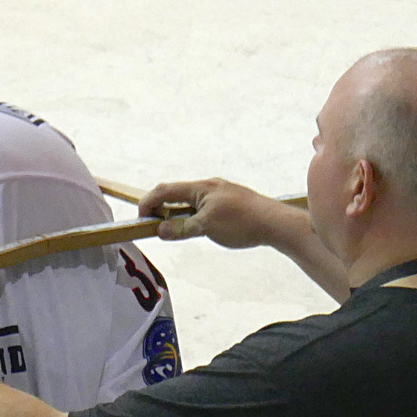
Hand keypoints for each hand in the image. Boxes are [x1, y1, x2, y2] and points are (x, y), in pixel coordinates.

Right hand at [139, 178, 296, 248]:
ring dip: (178, 213)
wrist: (275, 224)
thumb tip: (160, 230)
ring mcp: (221, 193)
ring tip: (174, 230)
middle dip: (162, 208)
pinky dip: (193, 215)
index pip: (166, 190)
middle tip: (154, 226)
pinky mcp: (231, 202)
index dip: (149, 202)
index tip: (141, 218)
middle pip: (177, 194)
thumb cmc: (242, 223)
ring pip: (191, 201)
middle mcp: (210, 186)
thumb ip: (181, 229)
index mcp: (201, 188)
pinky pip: (204, 206)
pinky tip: (198, 228)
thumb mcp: (206, 228)